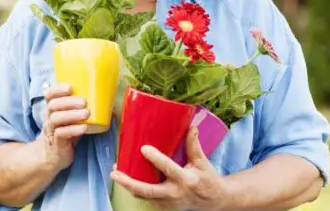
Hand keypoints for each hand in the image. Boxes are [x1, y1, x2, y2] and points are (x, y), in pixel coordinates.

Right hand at [39, 83, 89, 171]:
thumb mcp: (72, 119)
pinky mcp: (56, 142)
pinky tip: (84, 128)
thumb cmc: (67, 133)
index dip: (57, 89)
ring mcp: (52, 130)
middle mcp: (50, 117)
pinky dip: (73, 130)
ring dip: (72, 115)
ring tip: (86, 113)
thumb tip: (109, 103)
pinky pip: (61, 134)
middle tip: (84, 102)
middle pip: (53, 105)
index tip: (69, 87)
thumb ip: (83, 110)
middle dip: (69, 101)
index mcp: (53, 109)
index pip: (49, 95)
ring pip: (56, 119)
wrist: (54, 155)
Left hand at [111, 127, 233, 210]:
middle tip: (115, 173)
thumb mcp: (203, 162)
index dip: (156, 159)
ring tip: (116, 173)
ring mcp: (169, 203)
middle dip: (129, 183)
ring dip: (129, 185)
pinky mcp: (165, 207)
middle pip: (148, 190)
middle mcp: (175, 193)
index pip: (169, 169)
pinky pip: (147, 198)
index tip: (144, 149)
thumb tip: (191, 127)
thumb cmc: (208, 180)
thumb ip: (194, 145)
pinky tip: (128, 178)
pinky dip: (136, 189)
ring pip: (144, 196)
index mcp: (186, 180)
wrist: (215, 202)